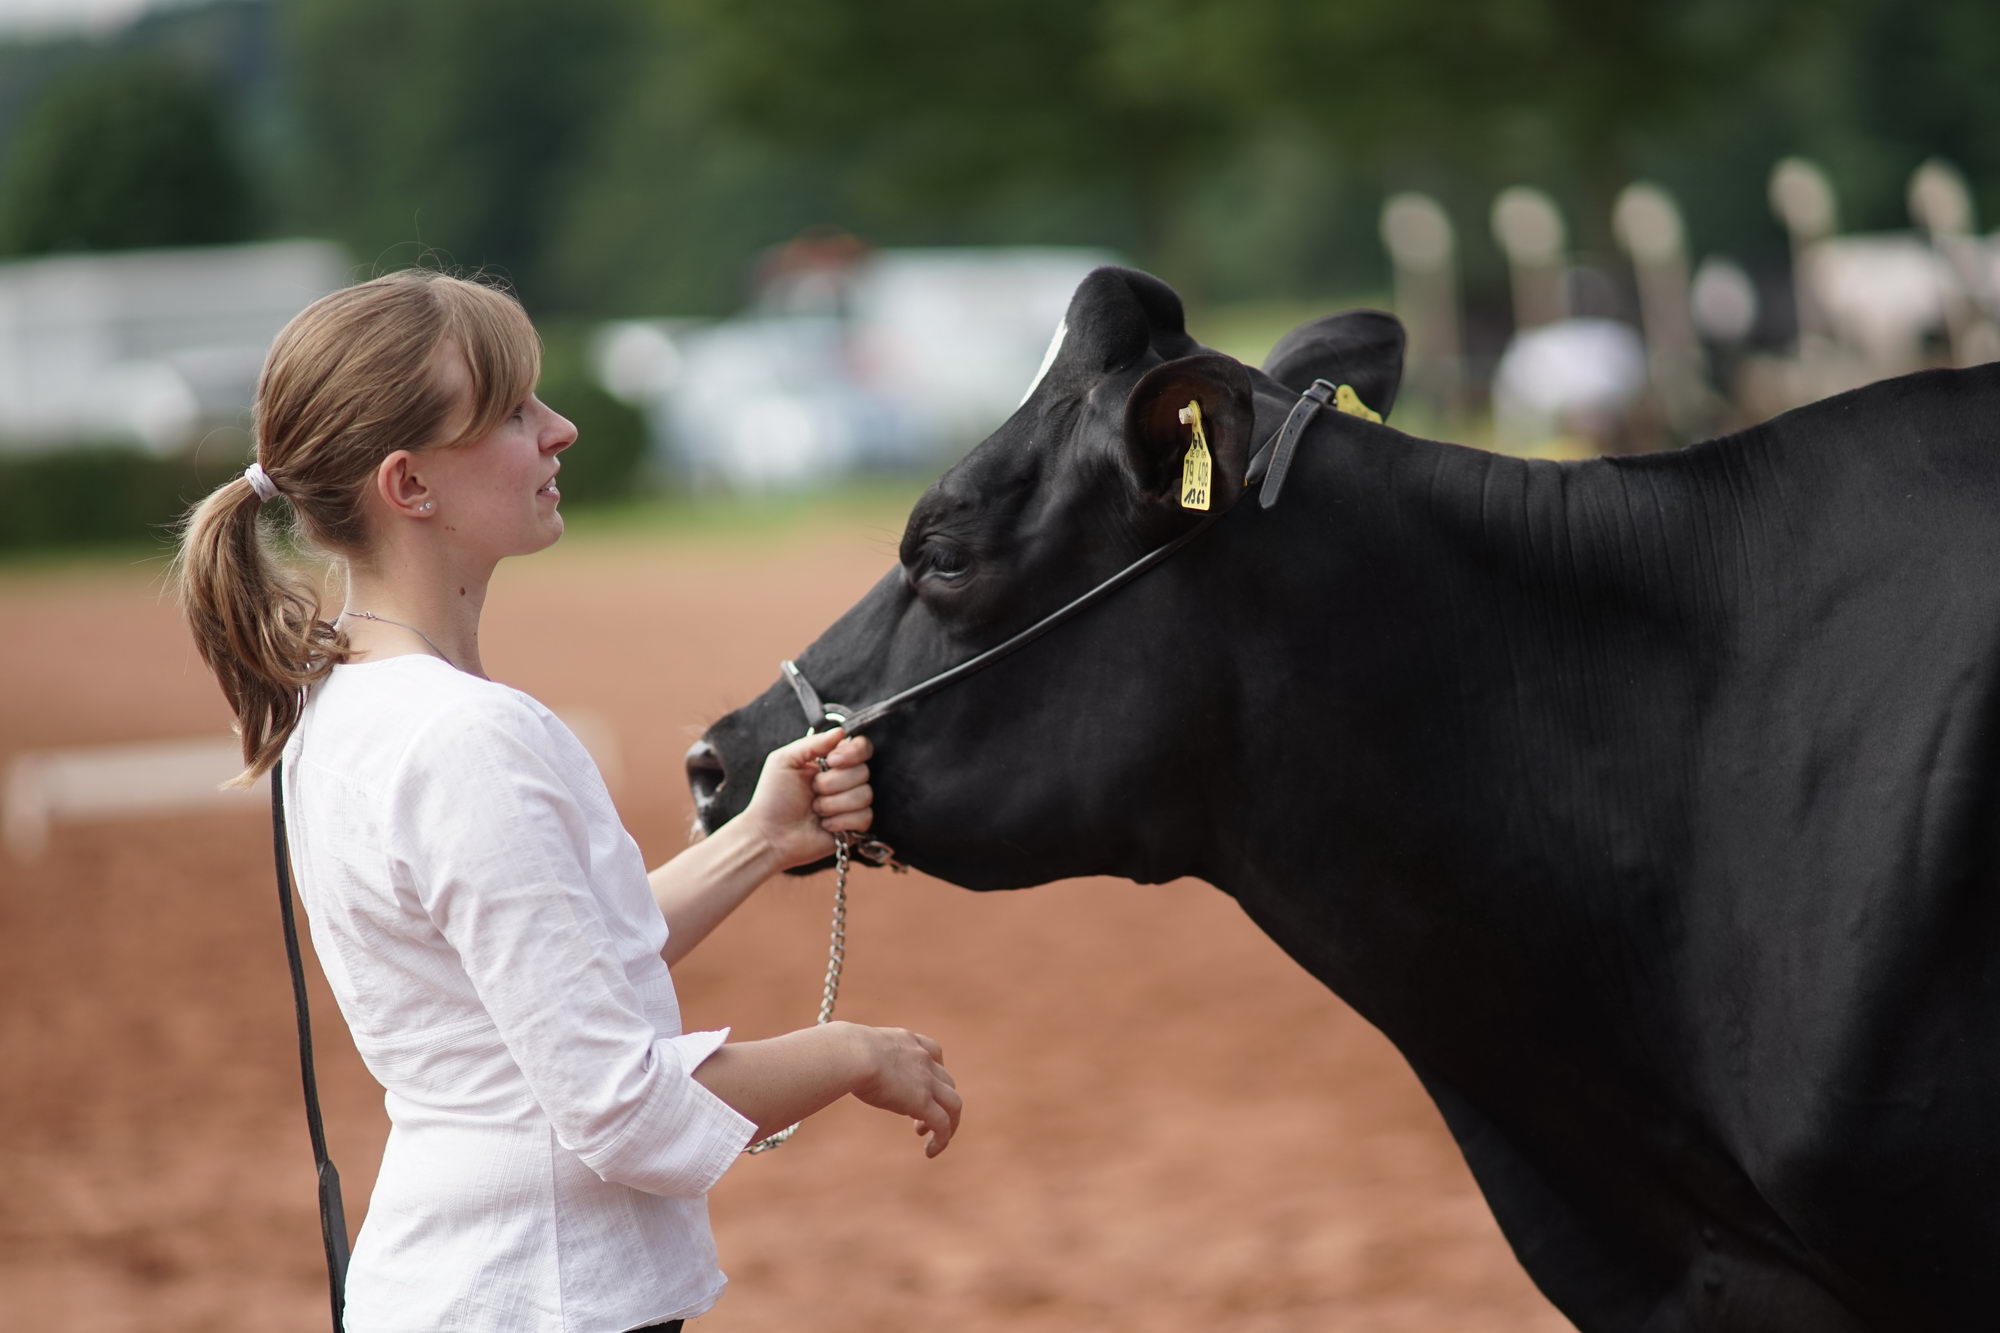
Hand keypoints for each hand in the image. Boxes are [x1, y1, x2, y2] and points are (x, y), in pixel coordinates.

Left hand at [741, 728, 874, 870]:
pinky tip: (824, 825)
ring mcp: (850, 805)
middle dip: (833, 783)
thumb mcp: (784, 760)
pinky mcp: (854, 828)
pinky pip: (864, 818)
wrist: (769, 835)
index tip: (832, 761)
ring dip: (834, 803)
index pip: (861, 748)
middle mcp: (844, 781)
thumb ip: (813, 743)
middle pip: (864, 772)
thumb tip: (841, 731)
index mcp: (831, 763)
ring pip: (865, 795)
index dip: (852, 753)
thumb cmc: (772, 798)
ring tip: (816, 810)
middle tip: (813, 791)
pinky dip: (841, 821)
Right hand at [839, 1021, 961, 1157]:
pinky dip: (942, 1139)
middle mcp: (922, 1058)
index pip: (933, 1052)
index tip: (922, 1087)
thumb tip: (827, 1056)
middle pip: (947, 1081)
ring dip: (949, 1123)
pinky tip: (931, 1152)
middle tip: (919, 1121)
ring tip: (934, 1140)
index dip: (933, 1072)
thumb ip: (853, 1053)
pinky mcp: (923, 1102)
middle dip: (939, 1101)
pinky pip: (943, 1124)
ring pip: (954, 1104)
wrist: (852, 1053)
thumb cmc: (841, 1049)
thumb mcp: (853, 1045)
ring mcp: (926, 1080)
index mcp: (906, 1041)